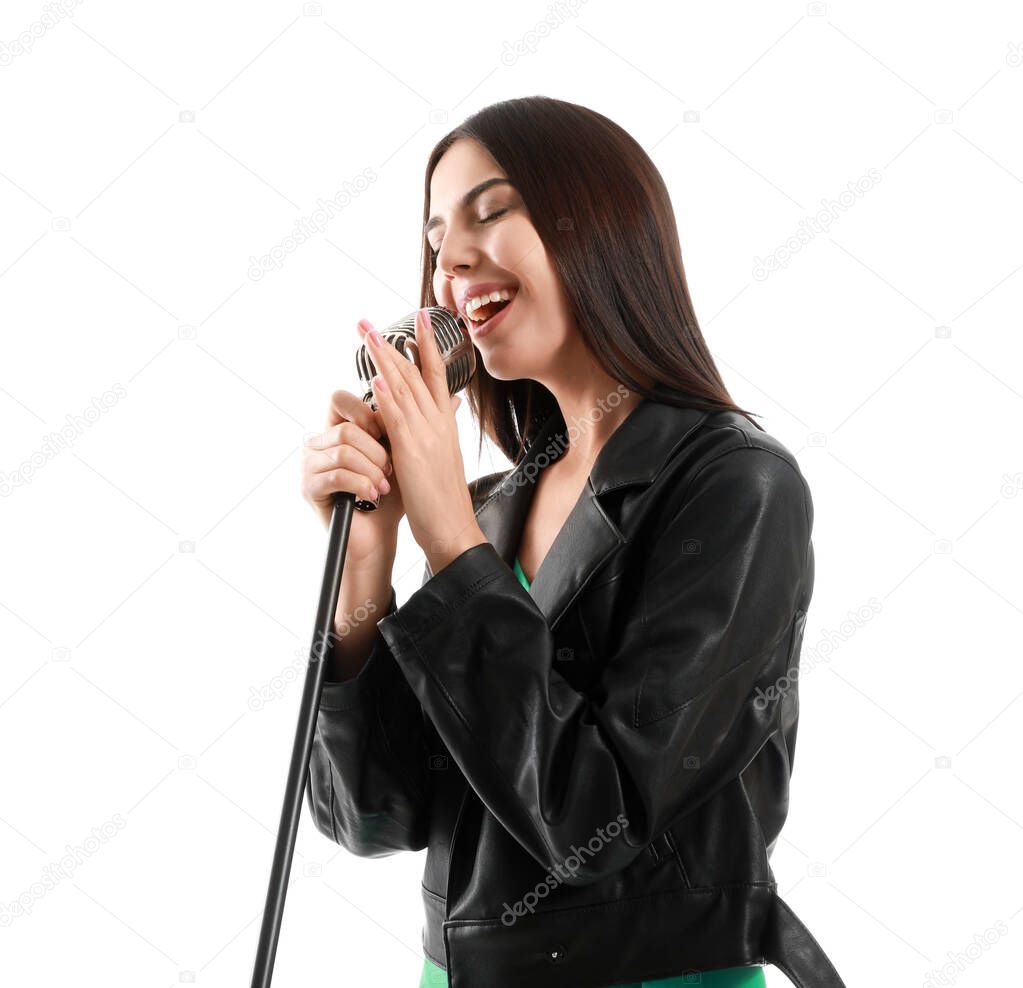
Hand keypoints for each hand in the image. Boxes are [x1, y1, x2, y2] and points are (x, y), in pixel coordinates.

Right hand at [300, 334, 406, 568]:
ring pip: (343, 450)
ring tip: (384, 486)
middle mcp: (320, 442)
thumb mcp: (410, 453)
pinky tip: (373, 495)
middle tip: (389, 470)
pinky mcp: (309, 487)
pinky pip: (336, 475)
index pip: (341, 399)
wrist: (382, 534)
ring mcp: (311, 464)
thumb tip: (457, 397)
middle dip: (377, 451)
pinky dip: (362, 485)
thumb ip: (424, 423)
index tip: (385, 435)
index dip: (368, 415)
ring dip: (372, 470)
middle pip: (347, 427)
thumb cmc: (394, 495)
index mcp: (340, 427)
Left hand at [362, 308, 485, 573]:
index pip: (435, 373)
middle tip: (370, 320)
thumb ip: (442, 427)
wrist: (453, 527)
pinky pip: (397, 418)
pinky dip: (388, 394)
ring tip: (368, 333)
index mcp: (445, 422)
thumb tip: (450, 404)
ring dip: (384, 358)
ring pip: (404, 388)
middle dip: (393, 342)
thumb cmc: (445, 498)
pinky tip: (376, 376)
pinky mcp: (412, 452)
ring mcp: (425, 434)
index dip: (427, 344)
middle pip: (415, 372)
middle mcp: (437, 422)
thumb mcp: (445, 455)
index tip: (419, 316)